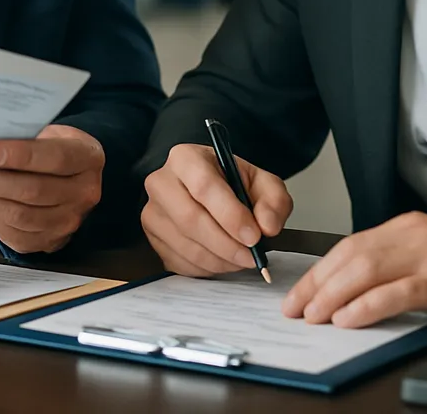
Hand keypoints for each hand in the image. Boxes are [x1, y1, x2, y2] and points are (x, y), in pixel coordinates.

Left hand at [0, 124, 103, 253]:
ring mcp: (71, 221)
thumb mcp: (48, 132)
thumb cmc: (50, 147)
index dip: (22, 156)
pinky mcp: (51, 241)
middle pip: (34, 191)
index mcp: (89, 157)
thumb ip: (24, 137)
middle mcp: (86, 192)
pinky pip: (16, 234)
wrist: (69, 176)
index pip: (56, 158)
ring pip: (22, 216)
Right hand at [142, 143, 292, 275]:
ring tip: (242, 258)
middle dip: (226, 245)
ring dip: (220, 260)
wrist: (208, 189)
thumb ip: (273, 201)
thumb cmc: (232, 183)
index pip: (204, 187)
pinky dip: (207, 269)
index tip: (254, 237)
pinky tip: (223, 260)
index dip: (230, 215)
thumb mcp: (262, 182)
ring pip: (185, 245)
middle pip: (190, 220)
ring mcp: (152, 212)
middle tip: (252, 257)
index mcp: (185, 158)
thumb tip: (267, 227)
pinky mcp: (152, 239)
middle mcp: (161, 182)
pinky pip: (179, 262)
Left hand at [283, 212, 426, 327]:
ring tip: (314, 315)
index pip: (348, 245)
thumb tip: (352, 285)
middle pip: (350, 256)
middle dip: (317, 284)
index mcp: (406, 226)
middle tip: (295, 308)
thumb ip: (397, 260)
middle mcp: (414, 235)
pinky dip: (369, 305)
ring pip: (368, 269)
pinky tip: (349, 318)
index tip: (298, 293)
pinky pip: (399, 291)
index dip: (319, 270)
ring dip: (334, 294)